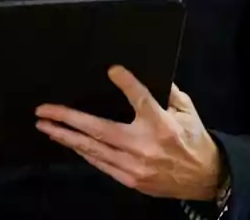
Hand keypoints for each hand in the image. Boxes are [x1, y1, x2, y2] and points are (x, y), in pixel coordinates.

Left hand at [35, 65, 223, 201]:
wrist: (205, 178)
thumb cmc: (194, 139)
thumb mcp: (187, 110)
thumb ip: (167, 91)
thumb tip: (149, 70)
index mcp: (162, 124)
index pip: (141, 98)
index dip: (127, 83)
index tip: (111, 70)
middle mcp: (145, 145)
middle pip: (99, 130)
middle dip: (68, 119)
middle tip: (44, 111)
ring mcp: (135, 166)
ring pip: (93, 150)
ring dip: (67, 137)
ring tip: (46, 126)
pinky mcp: (131, 180)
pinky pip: (101, 164)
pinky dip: (83, 152)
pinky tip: (68, 142)